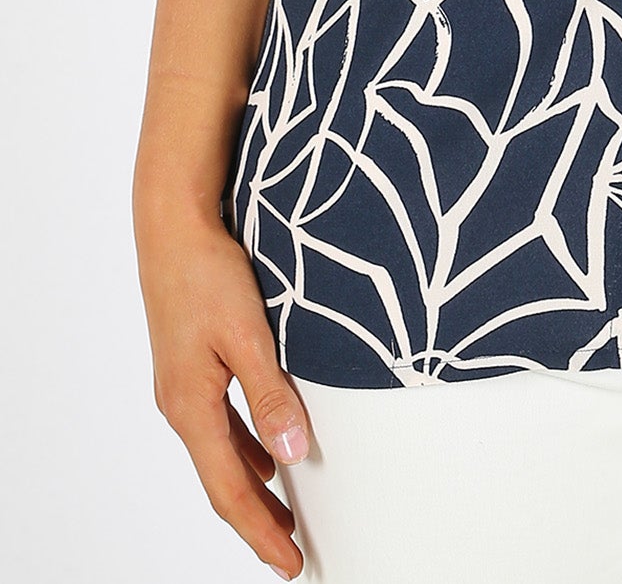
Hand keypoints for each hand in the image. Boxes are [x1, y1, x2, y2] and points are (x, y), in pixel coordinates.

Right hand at [135, 202, 309, 578]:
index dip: (260, 530)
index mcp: (192, 408)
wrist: (172, 226)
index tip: (290, 563)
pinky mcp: (191, 365)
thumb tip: (294, 452)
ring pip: (221, 454)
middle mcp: (181, 406)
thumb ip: (270, 395)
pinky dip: (244, 449)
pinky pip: (220, 425)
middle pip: (222, 481)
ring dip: (252, 486)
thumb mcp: (248, 334)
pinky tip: (266, 451)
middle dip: (257, 519)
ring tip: (284, 514)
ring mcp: (183, 387)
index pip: (229, 491)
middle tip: (291, 551)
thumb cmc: (208, 273)